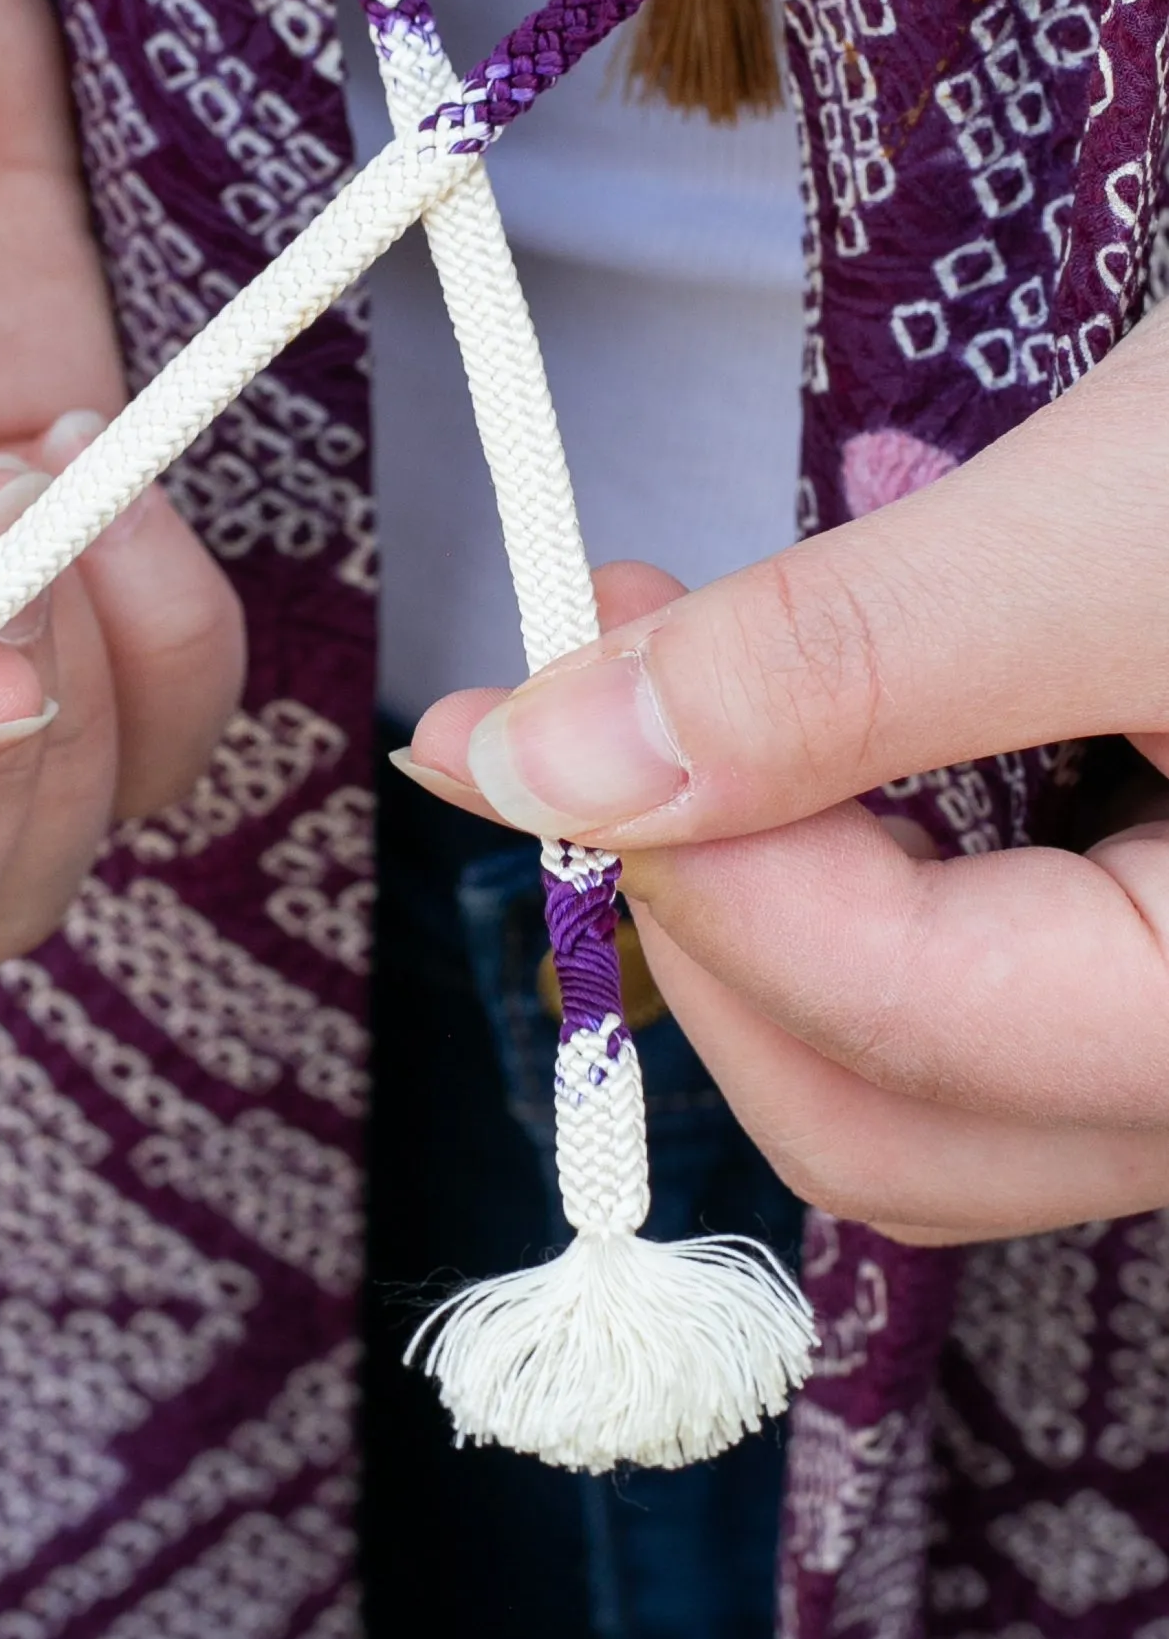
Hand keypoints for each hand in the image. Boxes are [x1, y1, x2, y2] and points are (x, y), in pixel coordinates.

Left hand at [400, 303, 1168, 1243]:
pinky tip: (824, 739)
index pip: (897, 1032)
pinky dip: (859, 878)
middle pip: (891, 1117)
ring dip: (762, 905)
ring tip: (691, 695)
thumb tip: (539, 767)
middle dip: (704, 920)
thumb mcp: (1133, 522)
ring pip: (923, 1077)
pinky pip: (985, 989)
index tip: (530, 698)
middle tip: (589, 707)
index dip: (682, 863)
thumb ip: (838, 662)